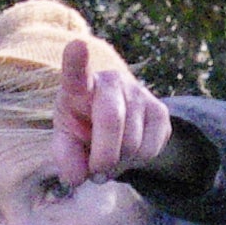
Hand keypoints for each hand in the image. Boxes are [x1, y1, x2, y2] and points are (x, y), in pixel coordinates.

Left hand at [52, 35, 174, 191]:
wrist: (116, 121)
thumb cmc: (83, 126)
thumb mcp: (66, 139)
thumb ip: (65, 157)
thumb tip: (76, 178)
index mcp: (81, 86)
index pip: (77, 72)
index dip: (76, 60)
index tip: (77, 46)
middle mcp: (111, 82)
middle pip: (111, 120)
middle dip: (103, 157)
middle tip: (96, 174)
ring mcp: (139, 94)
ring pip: (133, 142)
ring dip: (120, 163)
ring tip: (110, 158)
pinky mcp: (160, 110)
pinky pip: (151, 149)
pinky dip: (138, 162)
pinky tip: (129, 152)